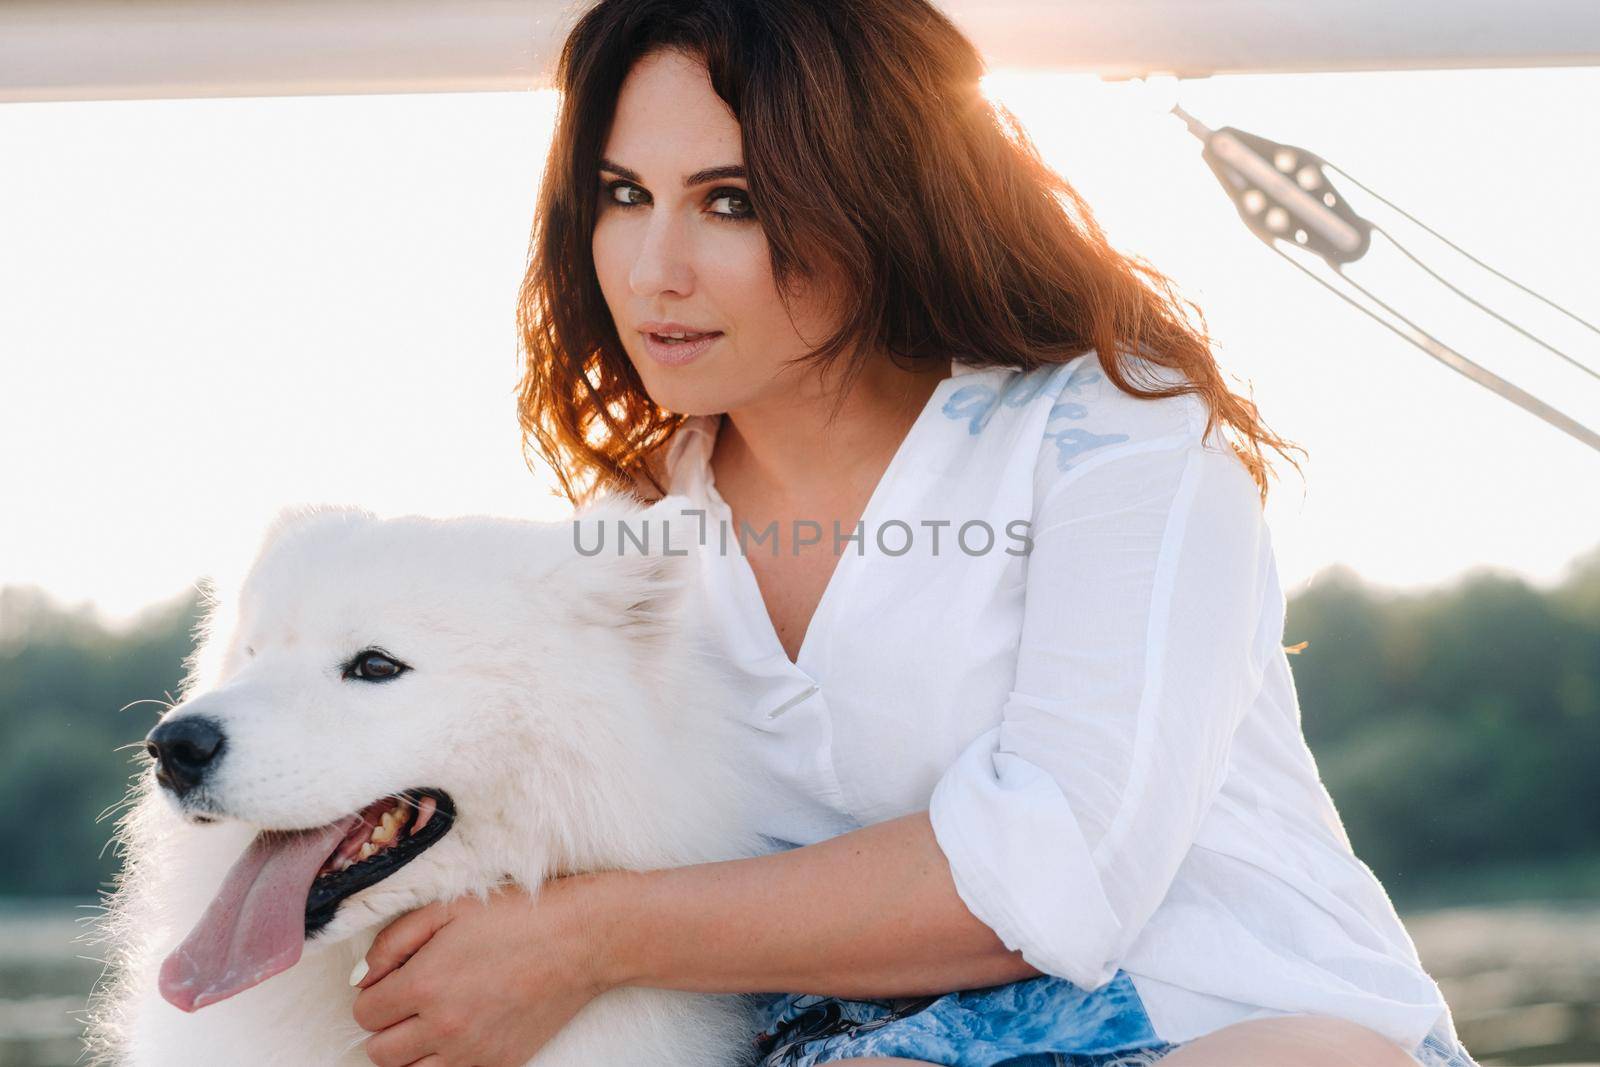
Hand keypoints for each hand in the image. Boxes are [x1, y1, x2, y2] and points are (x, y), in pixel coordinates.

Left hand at [351, 876, 616, 1066]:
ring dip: (411, 1050)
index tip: (394, 980)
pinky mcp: (500, 1064)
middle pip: (380, 1052)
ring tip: (434, 1019)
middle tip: (411, 1001)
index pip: (365, 1013)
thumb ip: (393, 942)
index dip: (373, 994)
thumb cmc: (516, 915)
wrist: (582, 939)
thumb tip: (361, 979)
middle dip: (386, 1026)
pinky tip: (462, 1032)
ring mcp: (473, 1052)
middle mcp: (443, 1027)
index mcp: (425, 985)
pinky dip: (446, 1061)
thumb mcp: (448, 908)